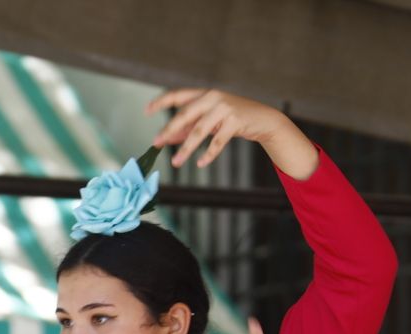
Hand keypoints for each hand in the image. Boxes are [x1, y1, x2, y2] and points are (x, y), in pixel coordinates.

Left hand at [147, 89, 316, 177]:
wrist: (263, 119)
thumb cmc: (234, 118)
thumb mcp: (211, 119)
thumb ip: (191, 126)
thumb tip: (169, 137)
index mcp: (204, 94)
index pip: (178, 95)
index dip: (162, 102)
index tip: (147, 110)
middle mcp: (213, 98)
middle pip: (185, 114)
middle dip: (169, 130)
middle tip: (157, 142)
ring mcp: (225, 108)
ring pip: (199, 131)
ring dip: (186, 148)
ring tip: (176, 161)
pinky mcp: (235, 121)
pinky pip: (217, 141)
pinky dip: (208, 153)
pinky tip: (200, 163)